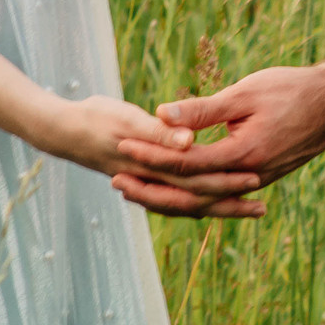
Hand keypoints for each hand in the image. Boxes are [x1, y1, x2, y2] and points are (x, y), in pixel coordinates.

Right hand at [42, 94, 267, 218]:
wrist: (62, 130)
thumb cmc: (94, 117)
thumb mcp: (126, 117)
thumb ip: (158, 131)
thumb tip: (189, 142)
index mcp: (152, 166)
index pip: (194, 179)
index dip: (225, 181)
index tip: (254, 179)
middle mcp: (152, 181)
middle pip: (196, 199)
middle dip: (228, 204)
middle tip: (262, 207)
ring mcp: (149, 184)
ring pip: (188, 203)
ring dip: (217, 206)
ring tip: (248, 207)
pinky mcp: (146, 179)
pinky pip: (176, 198)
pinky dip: (198, 202)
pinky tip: (214, 201)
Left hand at [111, 64, 324, 198]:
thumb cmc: (294, 89)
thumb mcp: (246, 92)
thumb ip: (203, 109)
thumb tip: (161, 114)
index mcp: (243, 154)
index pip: (186, 161)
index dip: (152, 154)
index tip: (123, 146)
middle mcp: (250, 175)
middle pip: (190, 194)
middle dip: (151, 189)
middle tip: (117, 181)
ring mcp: (258, 180)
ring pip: (205, 200)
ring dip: (170, 196)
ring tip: (137, 189)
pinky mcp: (264, 176)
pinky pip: (220, 194)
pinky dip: (194, 194)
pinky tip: (177, 188)